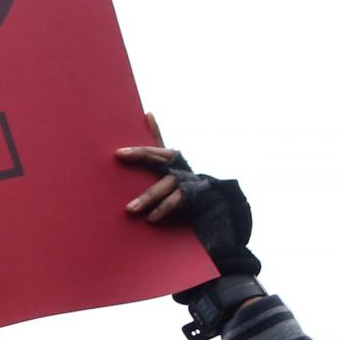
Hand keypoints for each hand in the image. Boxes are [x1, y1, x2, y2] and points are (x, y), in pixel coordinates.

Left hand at [113, 142, 258, 279]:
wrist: (220, 224)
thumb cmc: (186, 211)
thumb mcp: (168, 195)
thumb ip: (154, 188)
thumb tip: (128, 189)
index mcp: (176, 167)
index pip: (161, 146)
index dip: (154, 130)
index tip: (145, 115)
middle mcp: (184, 170)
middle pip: (162, 155)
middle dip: (141, 153)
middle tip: (120, 155)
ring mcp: (192, 183)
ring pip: (167, 183)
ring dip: (148, 196)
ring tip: (130, 210)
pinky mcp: (198, 198)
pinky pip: (179, 200)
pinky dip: (164, 208)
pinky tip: (151, 218)